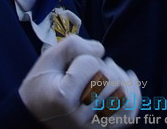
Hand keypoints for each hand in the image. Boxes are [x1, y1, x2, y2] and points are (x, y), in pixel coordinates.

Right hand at [19, 35, 138, 127]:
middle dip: (102, 66)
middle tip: (89, 66)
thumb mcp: (48, 59)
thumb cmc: (41, 84)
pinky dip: (133, 94)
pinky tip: (129, 78)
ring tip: (105, 72)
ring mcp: (91, 127)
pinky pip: (128, 113)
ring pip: (123, 95)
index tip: (69, 65)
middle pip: (110, 80)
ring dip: (118, 77)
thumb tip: (101, 50)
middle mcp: (79, 117)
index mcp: (62, 98)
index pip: (91, 65)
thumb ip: (73, 46)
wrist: (33, 115)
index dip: (83, 57)